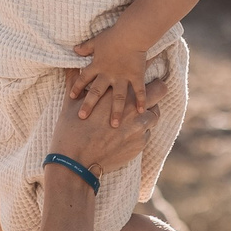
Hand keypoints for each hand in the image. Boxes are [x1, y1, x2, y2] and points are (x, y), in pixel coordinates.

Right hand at [46, 76, 166, 176]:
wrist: (76, 163)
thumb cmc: (70, 131)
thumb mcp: (70, 103)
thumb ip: (74, 81)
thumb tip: (70, 67)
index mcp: (115, 92)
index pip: (139, 71)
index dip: (141, 68)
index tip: (140, 68)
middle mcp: (131, 107)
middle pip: (160, 90)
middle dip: (156, 88)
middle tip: (152, 90)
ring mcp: (139, 126)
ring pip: (156, 113)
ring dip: (148, 112)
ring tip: (139, 115)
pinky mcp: (141, 143)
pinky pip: (147, 132)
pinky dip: (141, 131)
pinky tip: (130, 133)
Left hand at [69, 24, 151, 124]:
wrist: (131, 33)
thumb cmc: (113, 36)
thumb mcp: (96, 41)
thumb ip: (85, 48)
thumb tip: (74, 50)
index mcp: (97, 66)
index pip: (83, 78)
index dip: (76, 87)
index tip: (72, 96)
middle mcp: (108, 74)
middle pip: (95, 91)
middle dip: (88, 105)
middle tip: (82, 117)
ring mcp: (122, 77)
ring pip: (117, 97)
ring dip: (116, 111)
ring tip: (115, 125)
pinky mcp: (136, 76)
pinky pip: (139, 91)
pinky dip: (141, 101)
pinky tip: (141, 112)